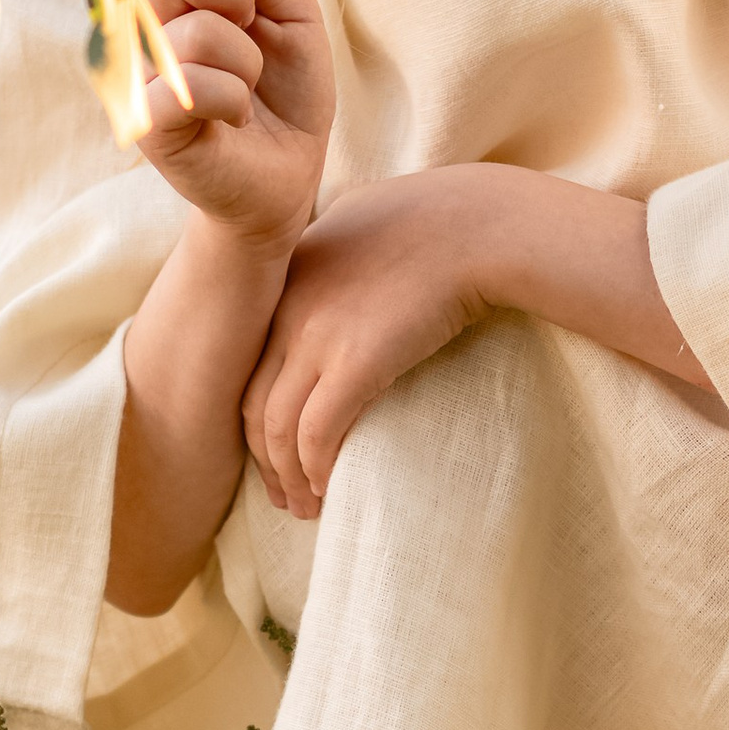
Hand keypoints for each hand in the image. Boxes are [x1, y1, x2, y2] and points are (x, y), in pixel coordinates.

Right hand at [134, 0, 331, 258]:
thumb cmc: (284, 87)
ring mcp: (136, 75)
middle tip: (249, 28)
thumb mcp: (288, 10)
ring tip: (246, 86)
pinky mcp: (146, 124)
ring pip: (195, 30)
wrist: (289, 169)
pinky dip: (234, 99)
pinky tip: (234, 116)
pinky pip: (192, 86)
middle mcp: (136, 27)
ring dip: (246, 59)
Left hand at [240, 172, 488, 520]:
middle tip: (284, 496)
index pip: (251, 365)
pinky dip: (315, 468)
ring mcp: (316, 335)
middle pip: (253, 405)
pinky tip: (327, 488)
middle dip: (265, 461)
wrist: (478, 226)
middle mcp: (288, 309)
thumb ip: (337, 254)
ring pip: (278, 428)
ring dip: (289, 478)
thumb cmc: (440, 221)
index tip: (275, 452)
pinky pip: (316, 432)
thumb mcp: (363, 222)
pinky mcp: (354, 361)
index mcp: (287, 278)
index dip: (257, 417)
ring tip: (306, 507)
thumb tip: (346, 276)